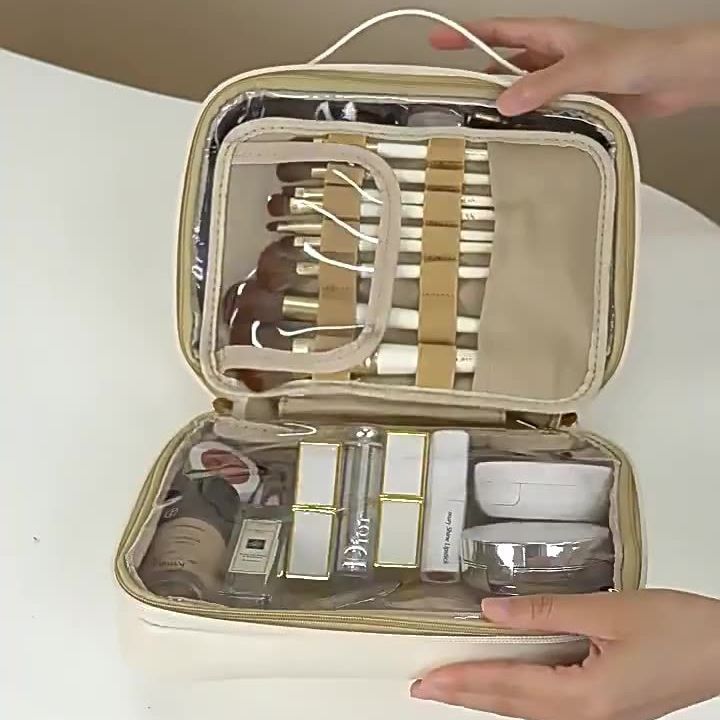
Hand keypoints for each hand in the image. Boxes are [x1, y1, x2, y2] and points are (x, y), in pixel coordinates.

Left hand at [410, 590, 719, 719]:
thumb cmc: (679, 631)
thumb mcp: (607, 612)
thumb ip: (545, 612)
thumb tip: (492, 611)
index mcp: (586, 697)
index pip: (508, 686)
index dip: (463, 680)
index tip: (429, 678)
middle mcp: (588, 717)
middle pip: (511, 707)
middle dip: (464, 696)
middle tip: (425, 687)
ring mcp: (600, 718)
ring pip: (527, 711)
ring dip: (487, 697)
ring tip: (454, 686)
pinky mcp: (608, 709)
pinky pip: (548, 708)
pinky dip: (516, 696)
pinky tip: (505, 687)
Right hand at [430, 18, 719, 117]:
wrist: (674, 78)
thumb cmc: (639, 55)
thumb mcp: (585, 67)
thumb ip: (544, 84)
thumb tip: (505, 103)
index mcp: (550, 35)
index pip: (497, 31)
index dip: (465, 34)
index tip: (436, 40)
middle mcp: (551, 57)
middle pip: (503, 66)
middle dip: (478, 79)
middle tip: (453, 99)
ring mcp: (561, 82)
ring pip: (520, 94)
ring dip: (504, 107)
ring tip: (480, 124)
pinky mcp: (573, 104)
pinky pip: (541, 114)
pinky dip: (528, 124)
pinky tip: (518, 138)